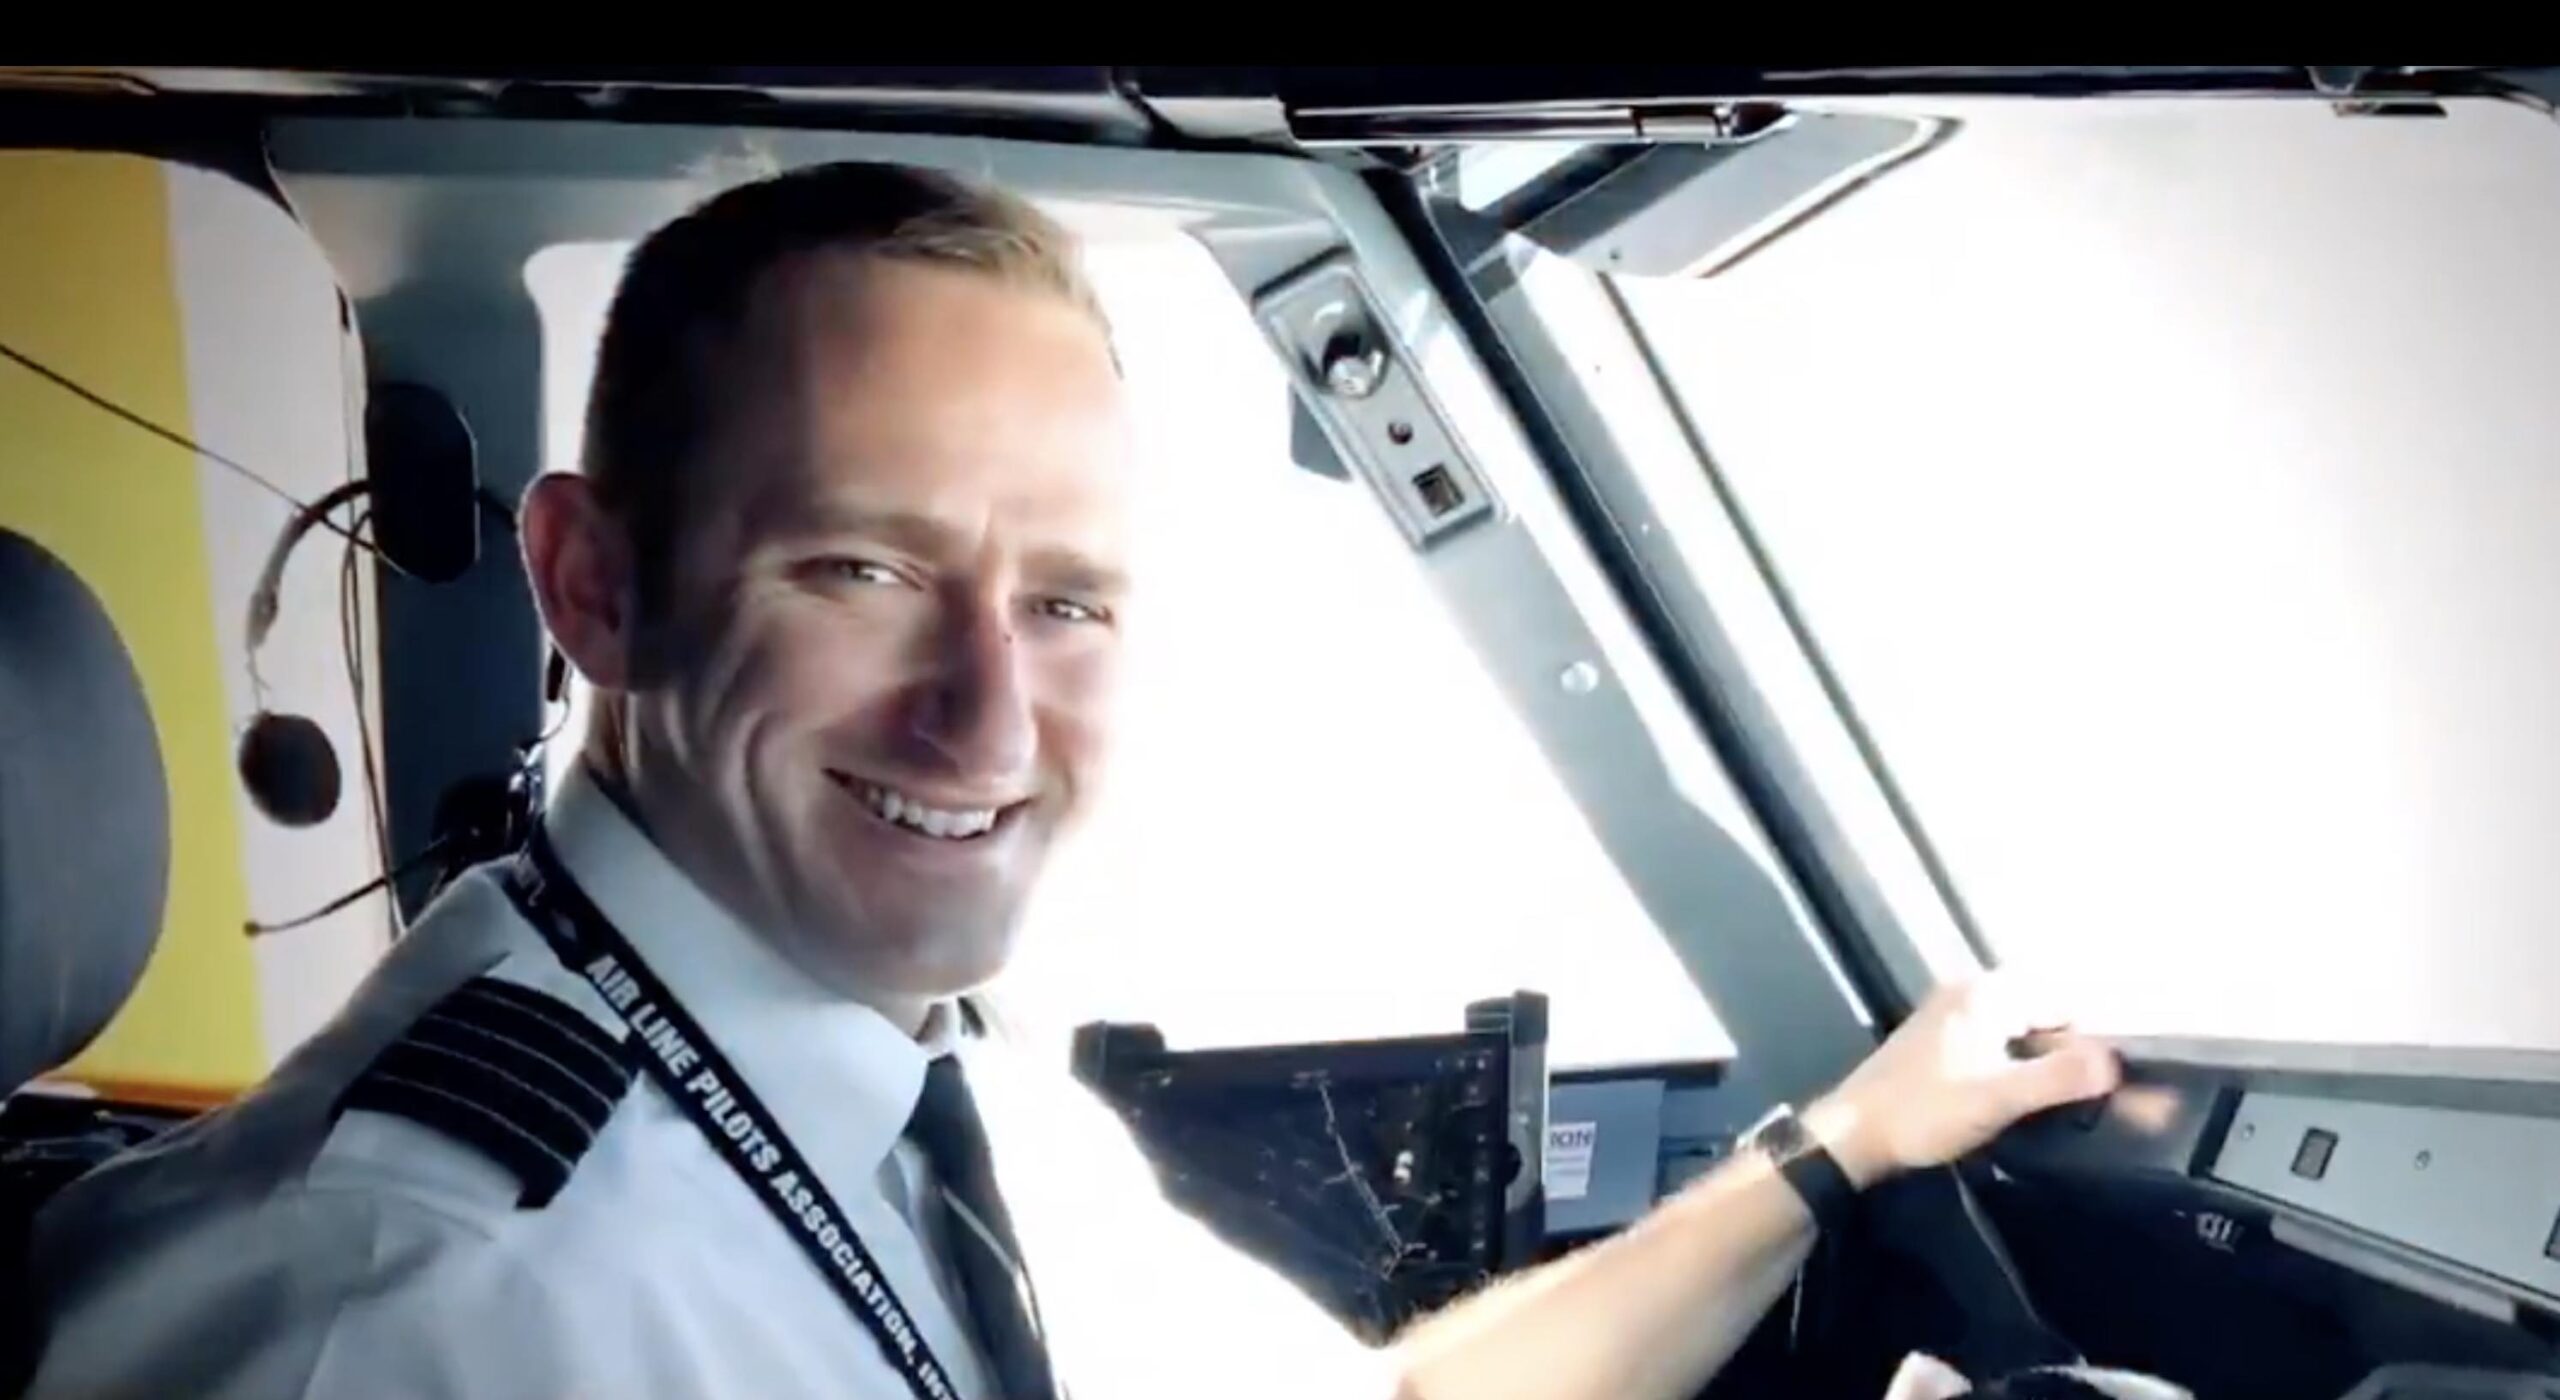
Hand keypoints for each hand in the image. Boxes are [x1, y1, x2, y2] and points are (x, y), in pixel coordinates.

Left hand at [1801, 974, 2120, 1187]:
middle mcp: (1971, 993)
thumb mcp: (1997, 1097)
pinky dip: (2017, 1070)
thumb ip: (2058, 1078)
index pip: (2063, 1005)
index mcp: (1985, 994)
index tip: (2107, 1085)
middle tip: (2088, 1101)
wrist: (1853, 1135)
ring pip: (2022, 1035)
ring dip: (2044, 1066)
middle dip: (2069, 1055)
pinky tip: (2023, 1102)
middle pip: (2043, 1018)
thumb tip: (2117, 1062)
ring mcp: (1954, 1017)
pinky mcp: (1944, 1044)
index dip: (2089, 1044)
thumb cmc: (1923, 1112)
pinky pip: (1999, 1047)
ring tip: (2062, 1106)